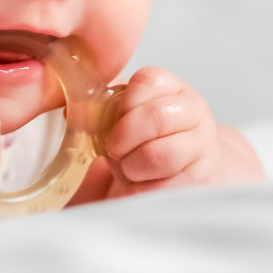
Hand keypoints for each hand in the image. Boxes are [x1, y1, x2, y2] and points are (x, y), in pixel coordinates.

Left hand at [99, 66, 222, 196]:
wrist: (190, 166)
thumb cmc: (149, 137)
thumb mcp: (128, 115)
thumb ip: (101, 106)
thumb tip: (69, 112)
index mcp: (171, 87)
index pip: (146, 82)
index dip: (123, 105)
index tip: (111, 120)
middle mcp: (193, 111)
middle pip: (155, 118)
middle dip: (124, 138)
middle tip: (113, 149)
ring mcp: (202, 145)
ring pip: (160, 155)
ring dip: (132, 166)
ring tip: (127, 168)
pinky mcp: (201, 179)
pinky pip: (164, 188)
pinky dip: (142, 189)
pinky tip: (138, 184)